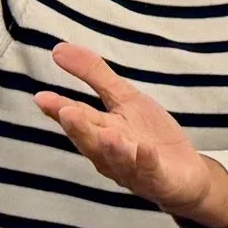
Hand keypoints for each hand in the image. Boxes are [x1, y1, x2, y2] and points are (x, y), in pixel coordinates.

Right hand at [34, 42, 227, 223]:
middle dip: (79, 128)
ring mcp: (133, 169)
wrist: (186, 174)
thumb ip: (95, 75)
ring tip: (106, 133)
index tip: (42, 97)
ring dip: (111, 148)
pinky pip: (150, 170)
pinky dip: (146, 161)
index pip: (77, 118)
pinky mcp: (159, 179)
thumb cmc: (149, 136)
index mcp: (100, 132)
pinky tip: (144, 149)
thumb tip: (59, 49)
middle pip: (91, 141)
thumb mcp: (125, 98)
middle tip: (66, 111)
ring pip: (118, 160)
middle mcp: (110, 154)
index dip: (59, 109)